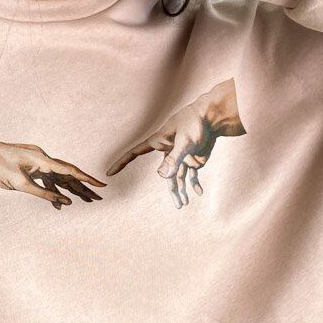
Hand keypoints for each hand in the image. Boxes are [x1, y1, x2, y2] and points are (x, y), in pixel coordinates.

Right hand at [105, 77, 245, 208]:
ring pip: (178, 178)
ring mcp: (180, 157)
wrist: (213, 117)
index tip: (110, 172)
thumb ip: (174, 159)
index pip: (135, 153)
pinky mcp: (192, 159)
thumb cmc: (196, 124)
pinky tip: (198, 192)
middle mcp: (167, 151)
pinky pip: (191, 175)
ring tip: (183, 204)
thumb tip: (162, 176)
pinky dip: (194, 184)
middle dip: (173, 191)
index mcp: (158, 142)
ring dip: (182, 190)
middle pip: (165, 175)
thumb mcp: (185, 142)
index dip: (122, 163)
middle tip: (179, 205)